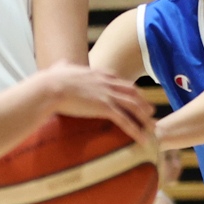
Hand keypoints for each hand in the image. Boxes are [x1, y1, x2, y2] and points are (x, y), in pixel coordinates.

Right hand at [37, 63, 153, 143]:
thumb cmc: (50, 80)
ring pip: (133, 106)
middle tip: (150, 110)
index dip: (128, 88)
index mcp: (97, 74)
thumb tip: (61, 64)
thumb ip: (64, 66)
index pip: (118, 80)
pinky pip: (125, 120)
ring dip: (145, 117)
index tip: (134, 94)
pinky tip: (143, 139)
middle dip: (143, 102)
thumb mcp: (60, 68)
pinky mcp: (105, 107)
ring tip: (152, 127)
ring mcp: (107, 94)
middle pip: (131, 92)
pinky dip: (136, 130)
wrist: (50, 87)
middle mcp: (106, 82)